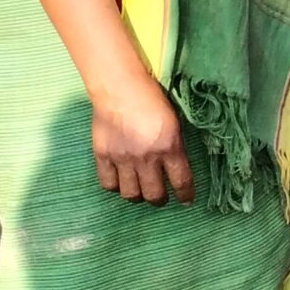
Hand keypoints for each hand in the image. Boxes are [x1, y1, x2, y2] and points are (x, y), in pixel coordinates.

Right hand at [91, 72, 194, 204]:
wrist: (120, 89)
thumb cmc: (152, 99)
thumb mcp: (174, 122)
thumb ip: (175, 146)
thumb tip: (177, 165)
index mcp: (169, 147)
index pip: (181, 181)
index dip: (185, 195)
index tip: (186, 201)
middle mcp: (146, 157)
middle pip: (153, 194)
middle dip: (160, 200)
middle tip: (160, 198)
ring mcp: (123, 159)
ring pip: (130, 194)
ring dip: (137, 196)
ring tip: (139, 192)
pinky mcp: (102, 156)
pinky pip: (108, 184)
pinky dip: (115, 187)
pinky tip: (120, 182)